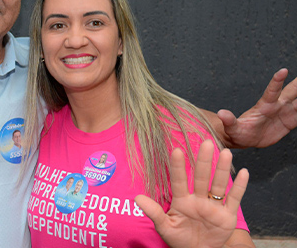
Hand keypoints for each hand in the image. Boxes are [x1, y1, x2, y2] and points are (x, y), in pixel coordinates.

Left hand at [135, 140, 250, 247]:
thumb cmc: (178, 239)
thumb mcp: (164, 227)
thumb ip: (153, 212)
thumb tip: (136, 198)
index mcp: (182, 201)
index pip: (179, 181)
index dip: (178, 166)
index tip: (176, 150)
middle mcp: (198, 199)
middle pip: (201, 177)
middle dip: (203, 161)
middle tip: (205, 142)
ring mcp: (213, 206)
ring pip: (218, 184)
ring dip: (222, 169)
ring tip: (225, 152)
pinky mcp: (227, 215)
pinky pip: (234, 199)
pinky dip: (239, 186)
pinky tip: (244, 172)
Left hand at [218, 68, 296, 147]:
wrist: (245, 138)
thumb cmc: (237, 132)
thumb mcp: (233, 128)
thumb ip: (229, 121)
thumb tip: (221, 113)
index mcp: (264, 106)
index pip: (272, 91)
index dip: (277, 81)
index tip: (283, 70)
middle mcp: (277, 106)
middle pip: (292, 92)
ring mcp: (284, 112)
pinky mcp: (290, 121)